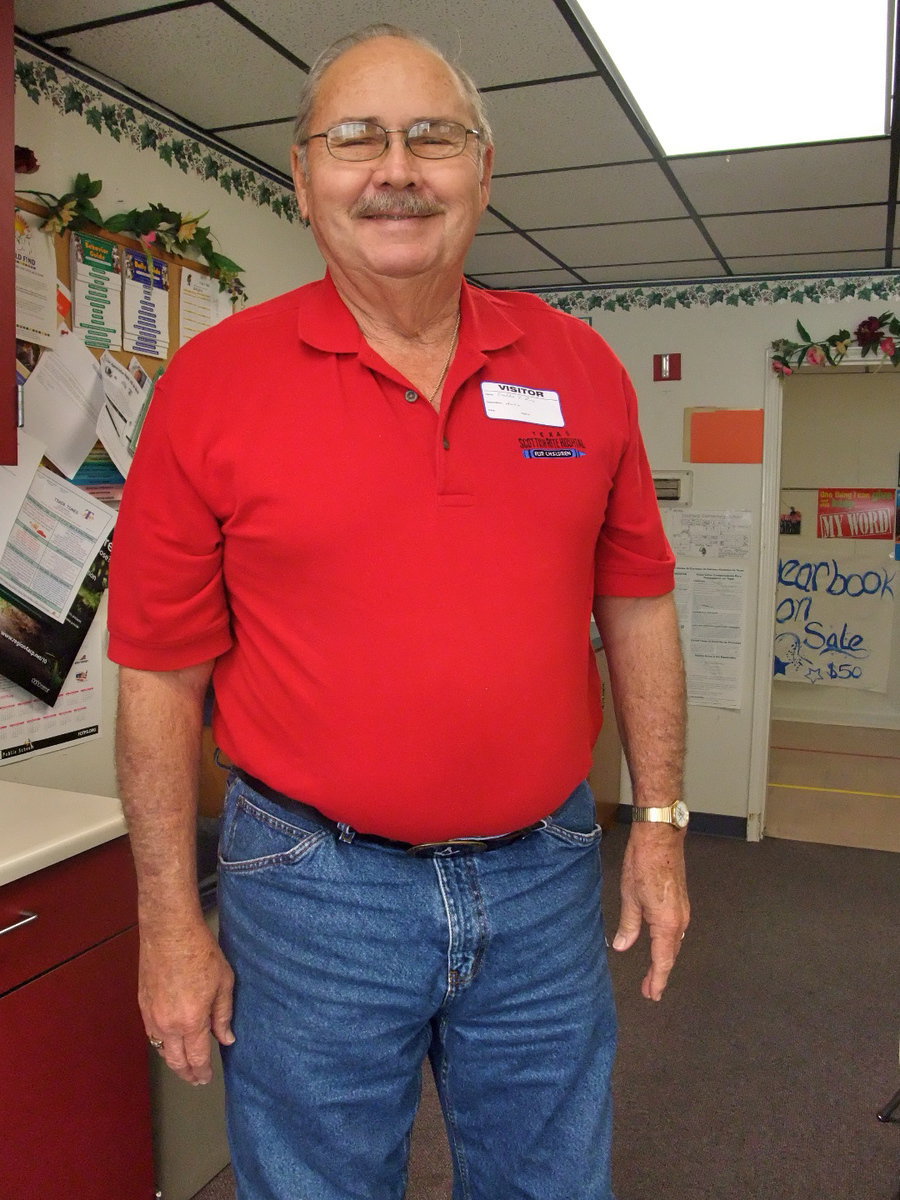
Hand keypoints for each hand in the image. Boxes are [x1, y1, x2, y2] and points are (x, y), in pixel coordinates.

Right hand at [140, 918, 234, 1083]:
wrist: (169, 932)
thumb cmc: (200, 952)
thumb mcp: (224, 982)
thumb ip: (223, 1015)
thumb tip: (226, 1038)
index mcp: (191, 1021)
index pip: (196, 1058)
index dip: (202, 1072)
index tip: (206, 1078)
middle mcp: (168, 1024)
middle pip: (175, 1061)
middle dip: (186, 1073)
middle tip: (195, 1079)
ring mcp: (152, 1015)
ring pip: (160, 1049)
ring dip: (172, 1060)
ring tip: (184, 1064)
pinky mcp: (142, 1004)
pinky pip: (151, 1033)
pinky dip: (161, 1043)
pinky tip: (169, 1041)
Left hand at [612, 824, 689, 1000]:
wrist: (661, 838)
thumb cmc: (644, 863)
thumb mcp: (630, 896)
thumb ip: (628, 925)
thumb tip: (622, 946)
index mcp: (667, 923)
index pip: (662, 961)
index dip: (656, 980)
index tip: (651, 995)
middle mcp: (680, 921)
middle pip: (670, 955)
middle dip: (660, 974)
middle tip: (649, 990)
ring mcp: (683, 911)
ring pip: (674, 944)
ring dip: (665, 960)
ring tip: (653, 974)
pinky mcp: (681, 902)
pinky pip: (676, 931)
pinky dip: (668, 944)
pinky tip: (661, 946)